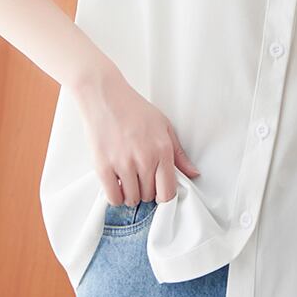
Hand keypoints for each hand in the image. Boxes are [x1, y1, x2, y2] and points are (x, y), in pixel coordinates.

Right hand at [71, 63, 199, 205]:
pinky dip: (115, 197)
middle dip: (147, 192)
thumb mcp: (164, 127)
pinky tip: (117, 185)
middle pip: (149, 196)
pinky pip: (112, 197)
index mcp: (162, 151)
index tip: (159, 191)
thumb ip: (179, 154)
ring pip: (131, 199)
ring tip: (129, 181)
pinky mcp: (103, 166)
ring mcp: (123, 164)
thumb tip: (193, 173)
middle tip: (142, 180)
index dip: (164, 195)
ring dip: (131, 195)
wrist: (106, 98)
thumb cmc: (134, 110)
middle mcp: (144, 160)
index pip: (168, 192)